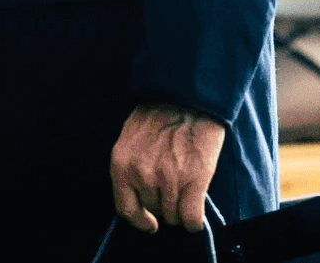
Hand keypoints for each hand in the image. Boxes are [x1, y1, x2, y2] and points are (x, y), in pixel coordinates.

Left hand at [110, 103, 223, 233]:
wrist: (189, 96)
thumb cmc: (161, 113)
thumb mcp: (131, 137)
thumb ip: (132, 166)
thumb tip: (142, 195)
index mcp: (122, 164)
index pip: (125, 209)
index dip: (139, 220)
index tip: (149, 223)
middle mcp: (142, 175)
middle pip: (154, 211)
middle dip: (163, 205)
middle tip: (174, 190)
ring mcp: (169, 179)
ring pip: (173, 216)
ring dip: (180, 210)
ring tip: (187, 193)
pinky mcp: (194, 181)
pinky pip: (191, 217)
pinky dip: (194, 221)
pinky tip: (196, 216)